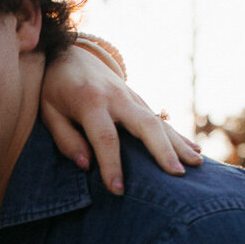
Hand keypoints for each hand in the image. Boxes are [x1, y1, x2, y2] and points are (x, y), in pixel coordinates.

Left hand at [42, 47, 200, 194]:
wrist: (69, 53)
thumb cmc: (55, 88)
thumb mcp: (48, 111)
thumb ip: (66, 138)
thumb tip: (87, 165)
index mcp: (90, 102)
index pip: (105, 138)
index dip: (112, 166)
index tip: (118, 190)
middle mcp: (116, 98)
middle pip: (145, 124)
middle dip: (162, 150)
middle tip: (176, 174)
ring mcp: (131, 97)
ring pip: (158, 121)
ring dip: (178, 143)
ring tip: (196, 165)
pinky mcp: (138, 99)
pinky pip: (159, 119)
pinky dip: (177, 135)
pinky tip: (194, 150)